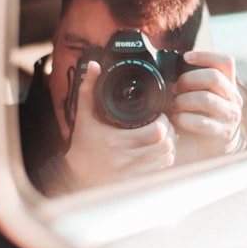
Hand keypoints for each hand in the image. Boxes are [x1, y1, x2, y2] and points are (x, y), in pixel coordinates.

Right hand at [63, 60, 176, 188]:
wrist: (75, 176)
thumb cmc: (83, 144)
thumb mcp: (84, 116)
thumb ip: (89, 89)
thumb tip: (94, 65)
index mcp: (115, 141)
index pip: (156, 132)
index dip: (164, 121)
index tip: (160, 115)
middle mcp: (125, 159)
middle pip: (165, 146)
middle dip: (170, 132)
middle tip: (166, 125)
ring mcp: (132, 173)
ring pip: (166, 159)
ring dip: (170, 146)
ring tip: (164, 137)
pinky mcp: (136, 182)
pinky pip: (161, 171)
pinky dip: (165, 160)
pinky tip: (159, 151)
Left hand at [170, 50, 242, 156]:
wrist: (215, 146)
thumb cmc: (203, 116)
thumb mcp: (203, 95)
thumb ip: (195, 82)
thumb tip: (172, 65)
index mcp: (229, 85)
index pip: (226, 61)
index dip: (206, 55)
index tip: (186, 57)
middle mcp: (234, 98)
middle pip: (214, 77)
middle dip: (188, 80)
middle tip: (175, 88)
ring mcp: (230, 116)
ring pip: (205, 98)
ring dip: (183, 100)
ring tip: (174, 106)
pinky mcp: (222, 133)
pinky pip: (200, 122)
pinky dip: (183, 119)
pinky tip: (177, 120)